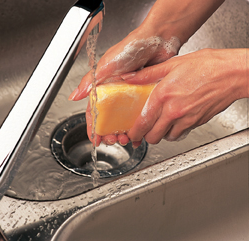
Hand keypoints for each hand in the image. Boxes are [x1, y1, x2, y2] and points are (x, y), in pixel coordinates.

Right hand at [70, 28, 180, 145]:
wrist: (157, 40)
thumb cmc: (130, 48)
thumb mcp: (106, 65)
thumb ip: (90, 81)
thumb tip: (75, 96)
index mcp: (104, 87)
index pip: (94, 111)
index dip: (93, 126)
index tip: (95, 139)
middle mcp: (117, 92)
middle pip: (110, 119)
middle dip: (110, 133)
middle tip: (114, 140)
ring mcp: (131, 95)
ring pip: (125, 120)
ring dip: (125, 132)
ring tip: (129, 139)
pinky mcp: (145, 95)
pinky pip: (141, 114)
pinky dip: (141, 125)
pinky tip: (142, 132)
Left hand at [123, 48, 247, 145]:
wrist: (233, 73)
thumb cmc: (207, 65)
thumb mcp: (172, 64)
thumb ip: (147, 74)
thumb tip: (129, 77)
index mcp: (163, 95)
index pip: (142, 123)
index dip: (134, 132)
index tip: (131, 133)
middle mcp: (173, 111)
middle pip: (152, 136)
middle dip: (145, 136)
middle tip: (144, 130)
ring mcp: (186, 119)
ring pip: (166, 138)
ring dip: (160, 134)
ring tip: (159, 124)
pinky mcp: (196, 123)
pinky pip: (180, 134)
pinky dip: (174, 132)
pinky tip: (174, 122)